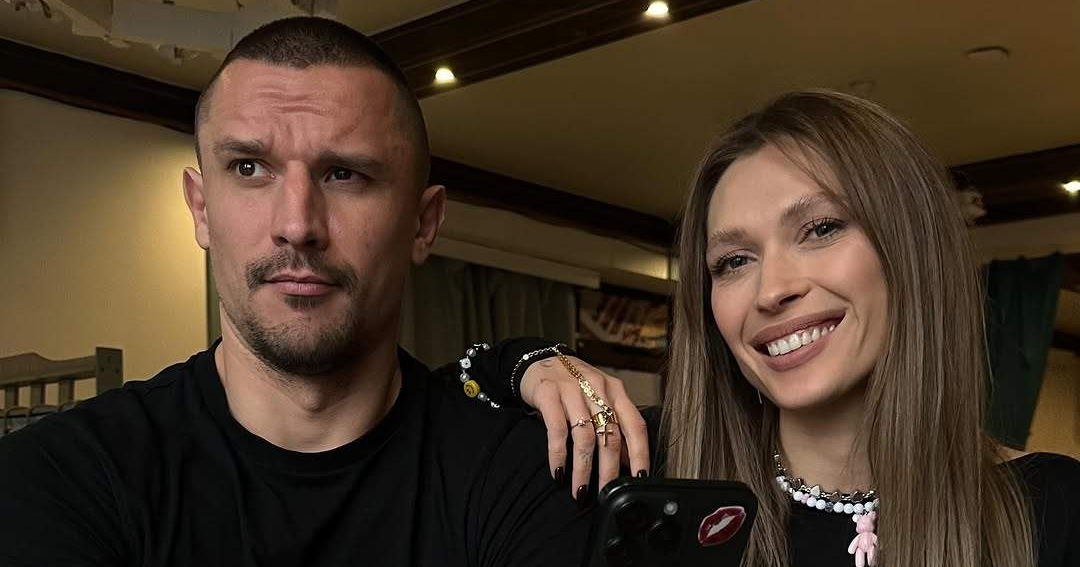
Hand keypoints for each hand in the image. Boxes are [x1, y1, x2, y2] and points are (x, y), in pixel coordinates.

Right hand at [519, 355, 649, 499]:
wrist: (539, 360)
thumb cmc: (573, 385)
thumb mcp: (598, 399)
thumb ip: (613, 426)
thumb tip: (628, 462)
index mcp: (616, 391)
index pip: (635, 424)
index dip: (640, 453)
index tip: (640, 478)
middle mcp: (597, 388)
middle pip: (610, 435)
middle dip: (609, 470)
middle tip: (606, 494)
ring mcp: (572, 389)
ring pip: (584, 436)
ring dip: (583, 468)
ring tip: (580, 491)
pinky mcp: (548, 393)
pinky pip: (557, 430)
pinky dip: (558, 455)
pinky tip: (558, 472)